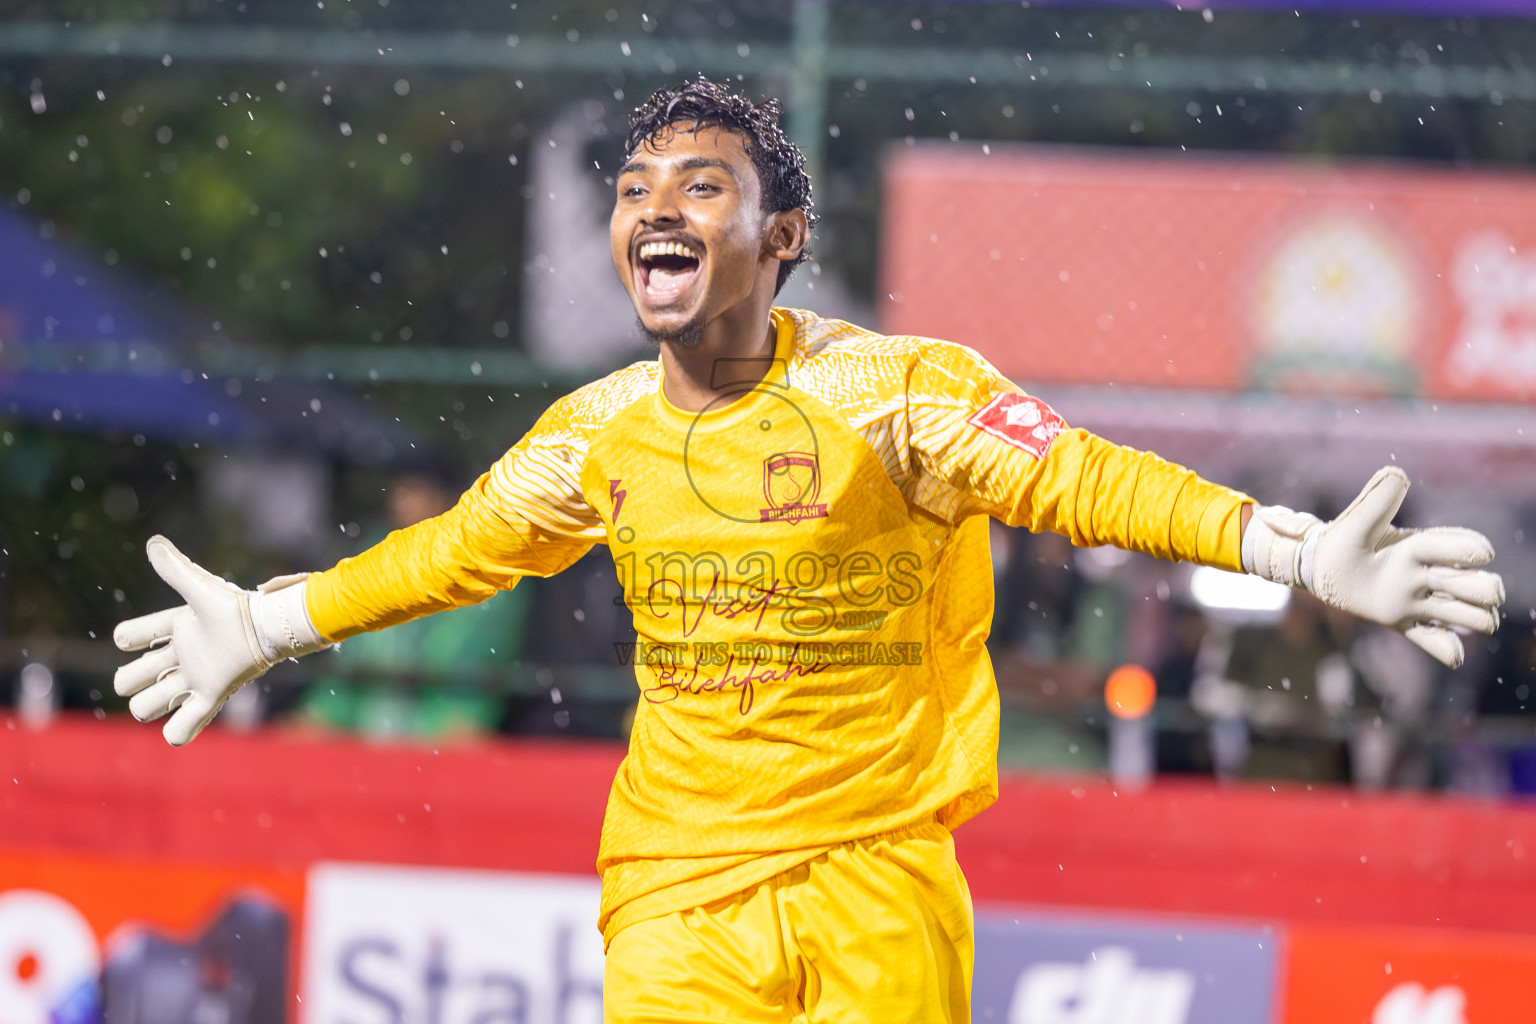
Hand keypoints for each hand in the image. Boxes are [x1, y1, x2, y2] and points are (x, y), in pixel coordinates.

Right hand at [113, 536, 322, 744]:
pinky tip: (177, 730)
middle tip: (157, 667)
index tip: (138, 635)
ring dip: (149, 705)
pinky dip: (179, 732)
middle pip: (131, 679)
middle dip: (131, 679)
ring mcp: (193, 678)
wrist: (269, 629)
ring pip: (150, 704)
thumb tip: (153, 543)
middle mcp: (180, 656)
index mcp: (175, 628)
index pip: (131, 636)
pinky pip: (187, 724)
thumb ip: (176, 570)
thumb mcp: (201, 590)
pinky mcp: (211, 695)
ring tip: (168, 692)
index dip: (129, 637)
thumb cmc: (237, 608)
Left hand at [1245, 467, 1504, 667]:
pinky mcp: (1401, 620)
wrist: (1319, 566)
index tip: (1484, 553)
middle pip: (1471, 585)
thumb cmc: (1340, 540)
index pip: (1453, 548)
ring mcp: (1415, 599)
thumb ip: (1377, 498)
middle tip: (1481, 595)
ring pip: (1461, 614)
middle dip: (1482, 589)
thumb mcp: (1357, 519)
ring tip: (1471, 620)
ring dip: (1473, 618)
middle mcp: (1423, 574)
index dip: (1468, 550)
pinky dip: (1446, 649)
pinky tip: (1454, 655)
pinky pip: (1430, 640)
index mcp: (1415, 547)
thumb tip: (1398, 474)